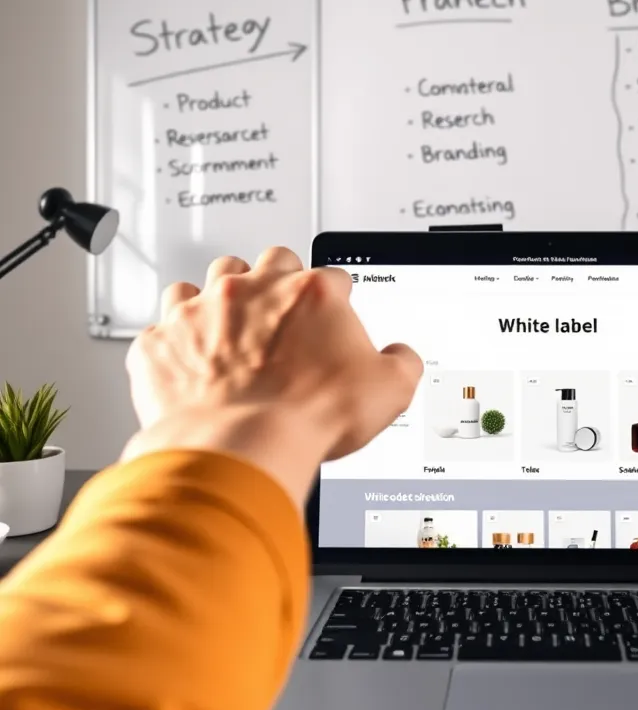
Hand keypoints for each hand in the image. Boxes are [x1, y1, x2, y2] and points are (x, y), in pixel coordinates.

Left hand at [121, 247, 421, 506]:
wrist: (239, 448)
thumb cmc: (307, 417)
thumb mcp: (389, 391)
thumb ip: (402, 363)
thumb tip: (401, 357)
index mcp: (311, 294)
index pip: (333, 277)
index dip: (338, 301)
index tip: (334, 322)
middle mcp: (254, 290)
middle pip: (271, 261)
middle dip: (280, 281)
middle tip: (285, 314)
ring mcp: (202, 311)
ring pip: (210, 277)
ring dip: (223, 295)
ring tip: (233, 324)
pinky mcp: (163, 341)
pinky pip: (164, 324)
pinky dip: (177, 338)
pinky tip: (190, 356)